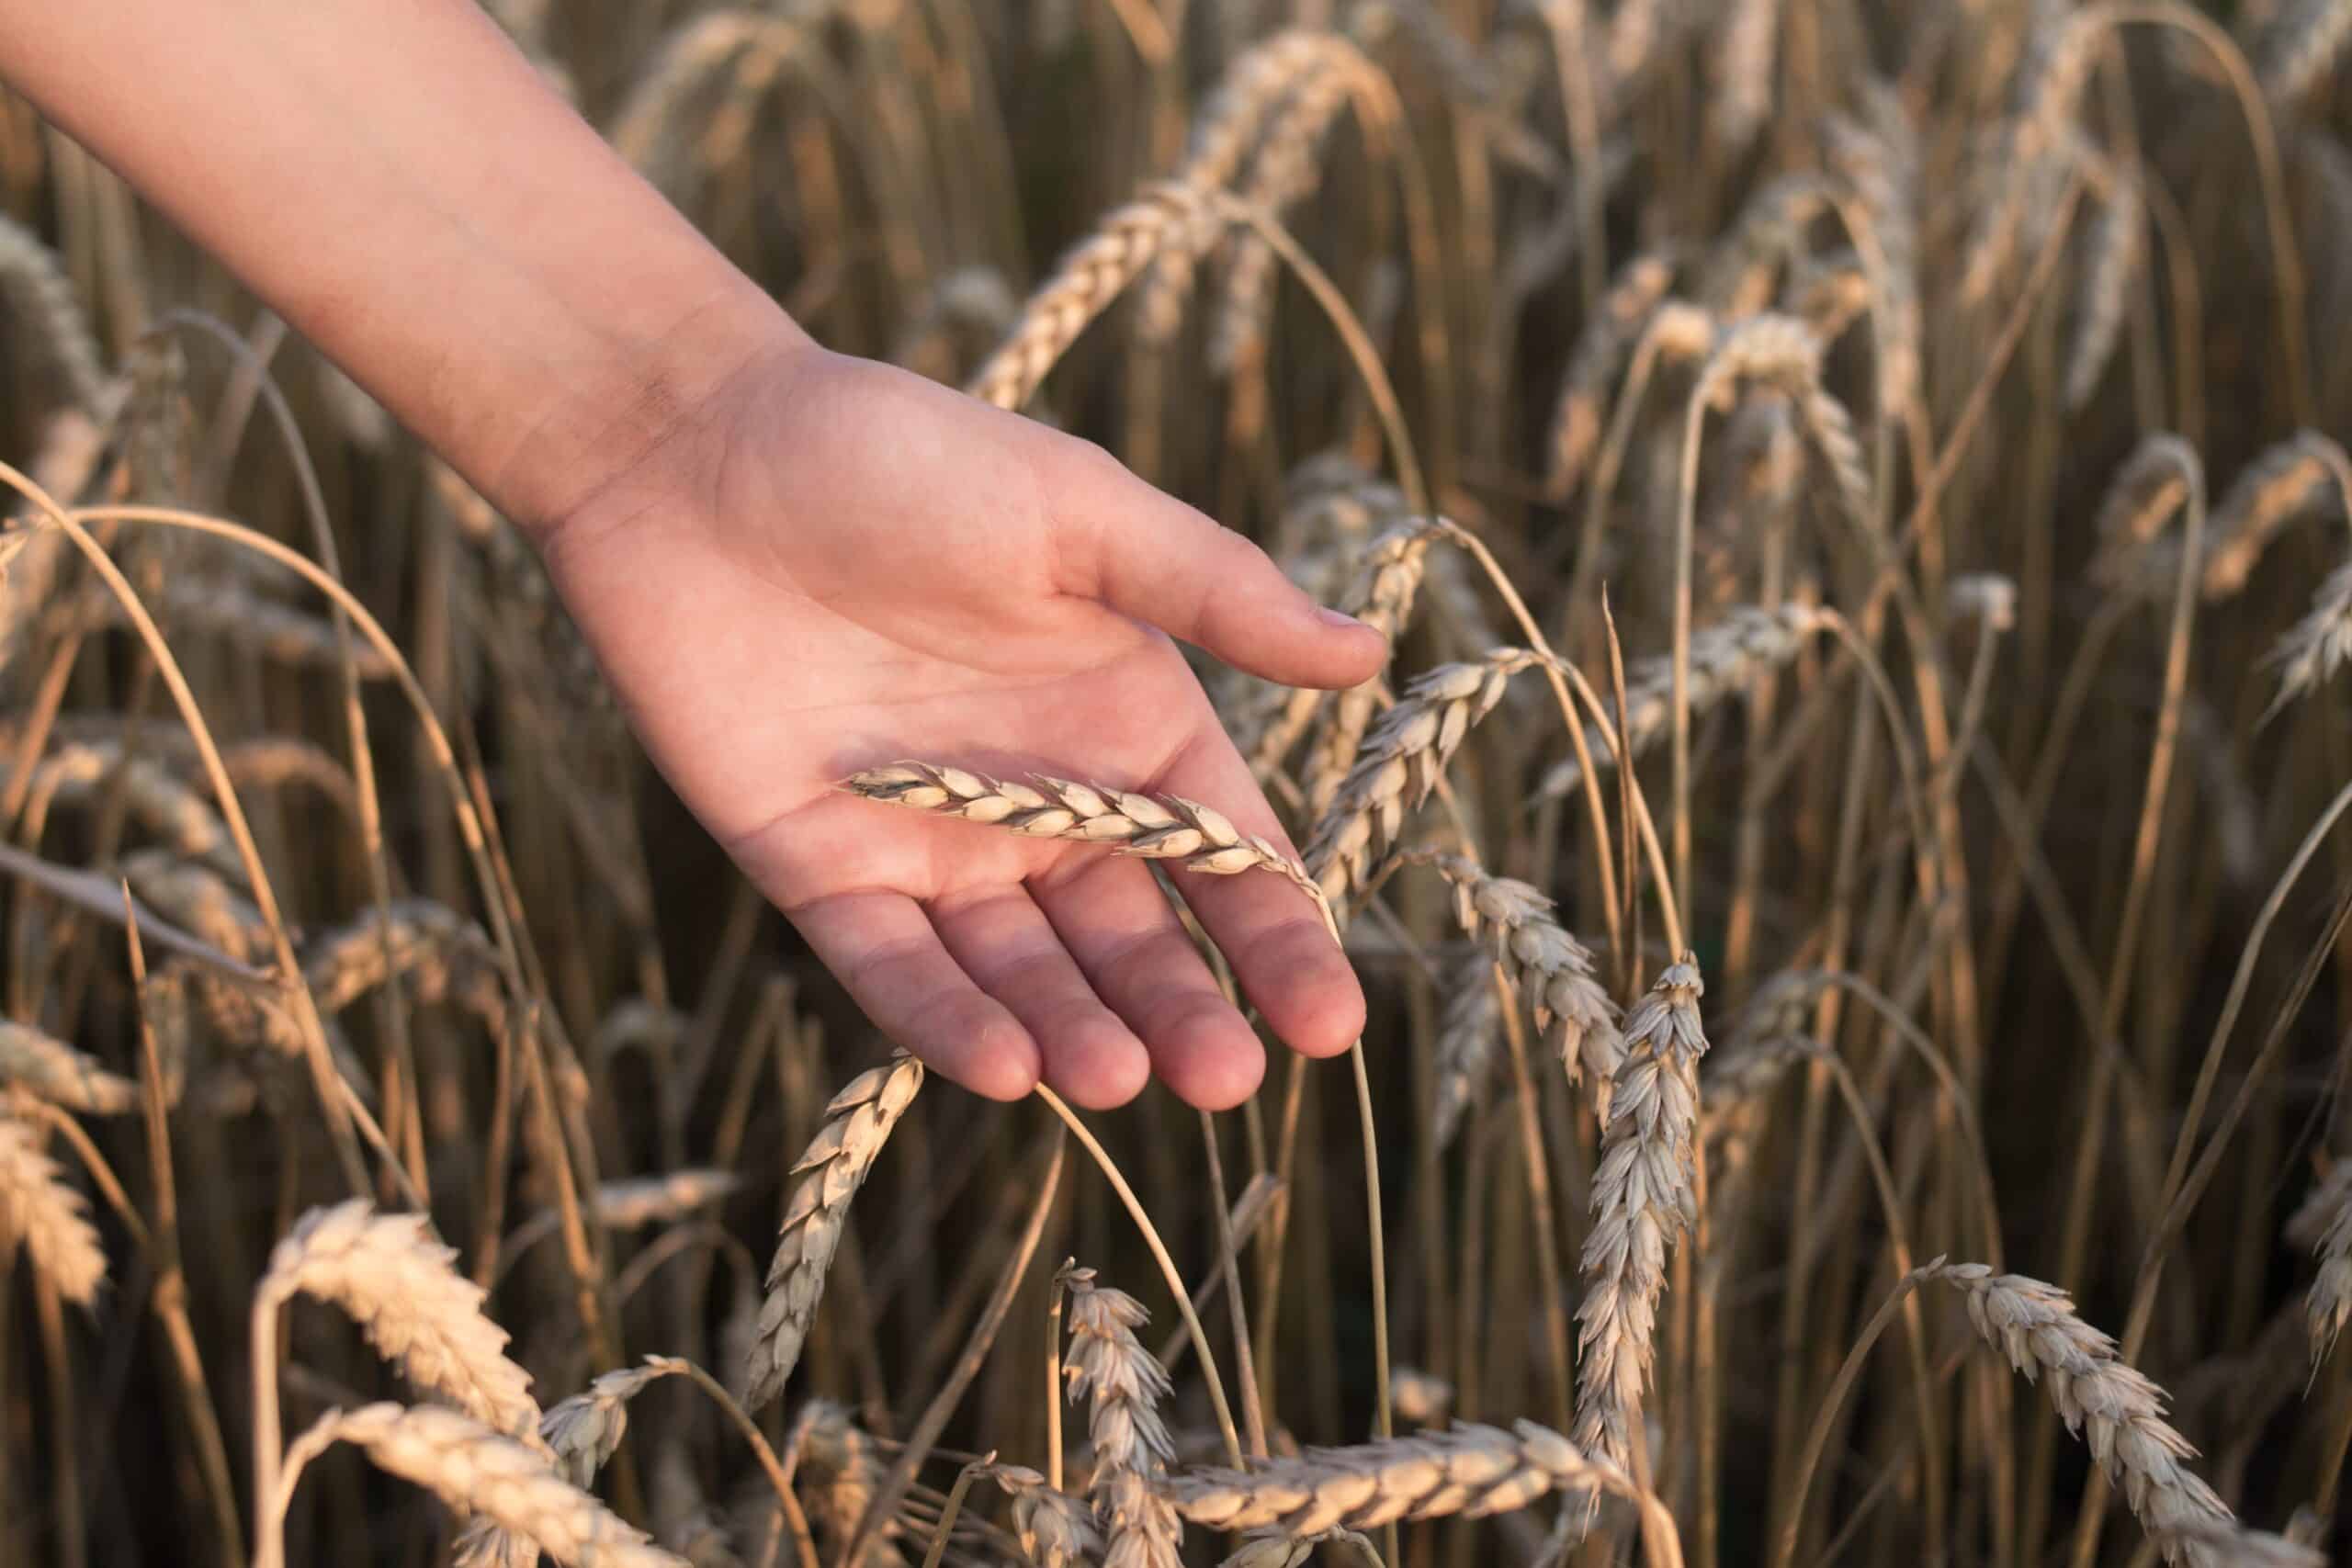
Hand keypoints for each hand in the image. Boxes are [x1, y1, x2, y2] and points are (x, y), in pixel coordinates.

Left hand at [536, 325, 1387, 1109]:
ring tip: (1119, 1081)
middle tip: (1225, 1083)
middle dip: (1182, 1012)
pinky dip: (944, 1019)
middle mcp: (1037, 799)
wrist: (696, 449)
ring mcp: (929, 842)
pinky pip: (891, 965)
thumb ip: (1215, 591)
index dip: (1277, 940)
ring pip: (1019, 969)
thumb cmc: (904, 457)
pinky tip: (1004, 1070)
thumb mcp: (1080, 514)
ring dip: (1071, 1031)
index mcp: (1122, 720)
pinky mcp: (819, 866)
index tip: (1329, 1025)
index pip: (1219, 855)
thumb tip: (1368, 654)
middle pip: (1129, 936)